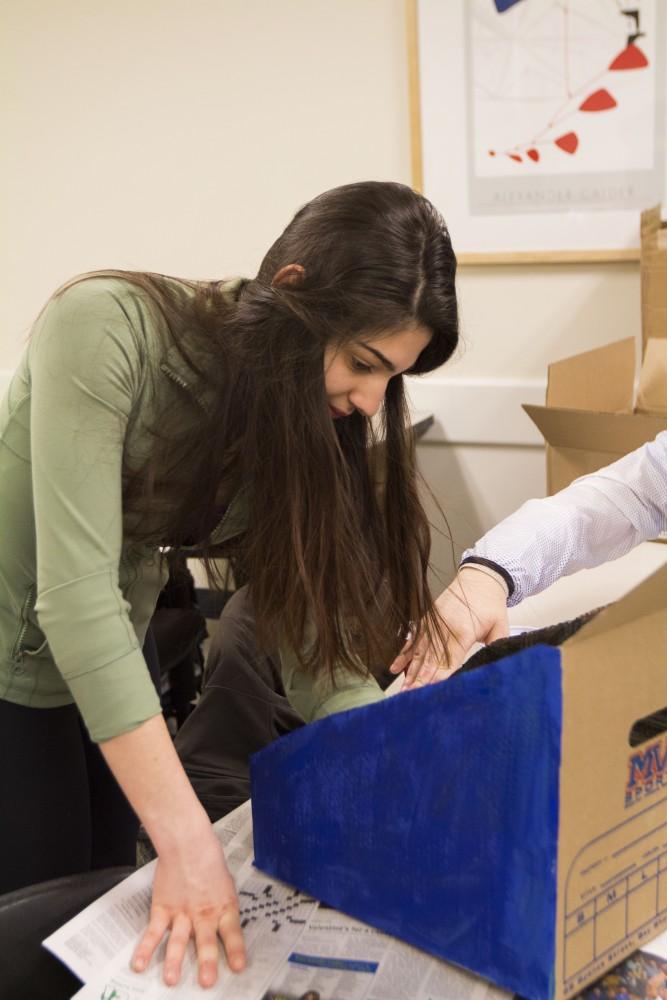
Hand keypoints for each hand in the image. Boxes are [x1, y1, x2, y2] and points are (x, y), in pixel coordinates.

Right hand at [132, 828, 245, 988]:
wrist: (186, 842)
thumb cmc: (208, 859)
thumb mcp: (225, 883)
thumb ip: (223, 906)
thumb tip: (224, 924)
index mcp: (223, 906)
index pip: (232, 932)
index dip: (235, 950)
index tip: (237, 968)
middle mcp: (203, 913)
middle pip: (206, 941)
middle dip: (207, 963)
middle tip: (206, 982)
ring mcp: (182, 912)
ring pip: (179, 940)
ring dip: (174, 961)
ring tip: (171, 980)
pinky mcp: (163, 908)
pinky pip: (154, 932)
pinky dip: (145, 949)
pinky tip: (139, 964)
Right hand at [390, 567, 509, 688]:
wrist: (480, 578)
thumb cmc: (490, 603)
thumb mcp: (500, 626)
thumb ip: (496, 647)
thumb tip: (496, 667)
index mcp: (463, 632)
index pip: (449, 661)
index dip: (439, 677)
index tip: (430, 691)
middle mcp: (444, 628)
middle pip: (430, 659)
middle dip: (420, 680)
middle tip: (410, 697)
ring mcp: (433, 624)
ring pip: (419, 652)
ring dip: (410, 671)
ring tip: (403, 689)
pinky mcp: (427, 620)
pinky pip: (413, 640)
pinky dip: (403, 654)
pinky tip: (395, 667)